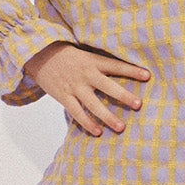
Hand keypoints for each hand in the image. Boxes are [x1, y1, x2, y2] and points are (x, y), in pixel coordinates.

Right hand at [25, 42, 148, 137]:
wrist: (37, 54)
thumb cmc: (65, 55)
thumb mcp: (83, 53)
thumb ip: (99, 62)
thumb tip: (121, 71)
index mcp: (92, 60)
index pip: (116, 65)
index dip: (132, 70)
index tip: (148, 76)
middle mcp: (85, 74)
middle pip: (108, 86)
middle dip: (124, 96)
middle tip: (138, 104)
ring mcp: (74, 87)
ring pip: (93, 104)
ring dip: (108, 116)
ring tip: (121, 127)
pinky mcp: (63, 96)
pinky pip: (77, 113)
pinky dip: (87, 123)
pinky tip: (98, 132)